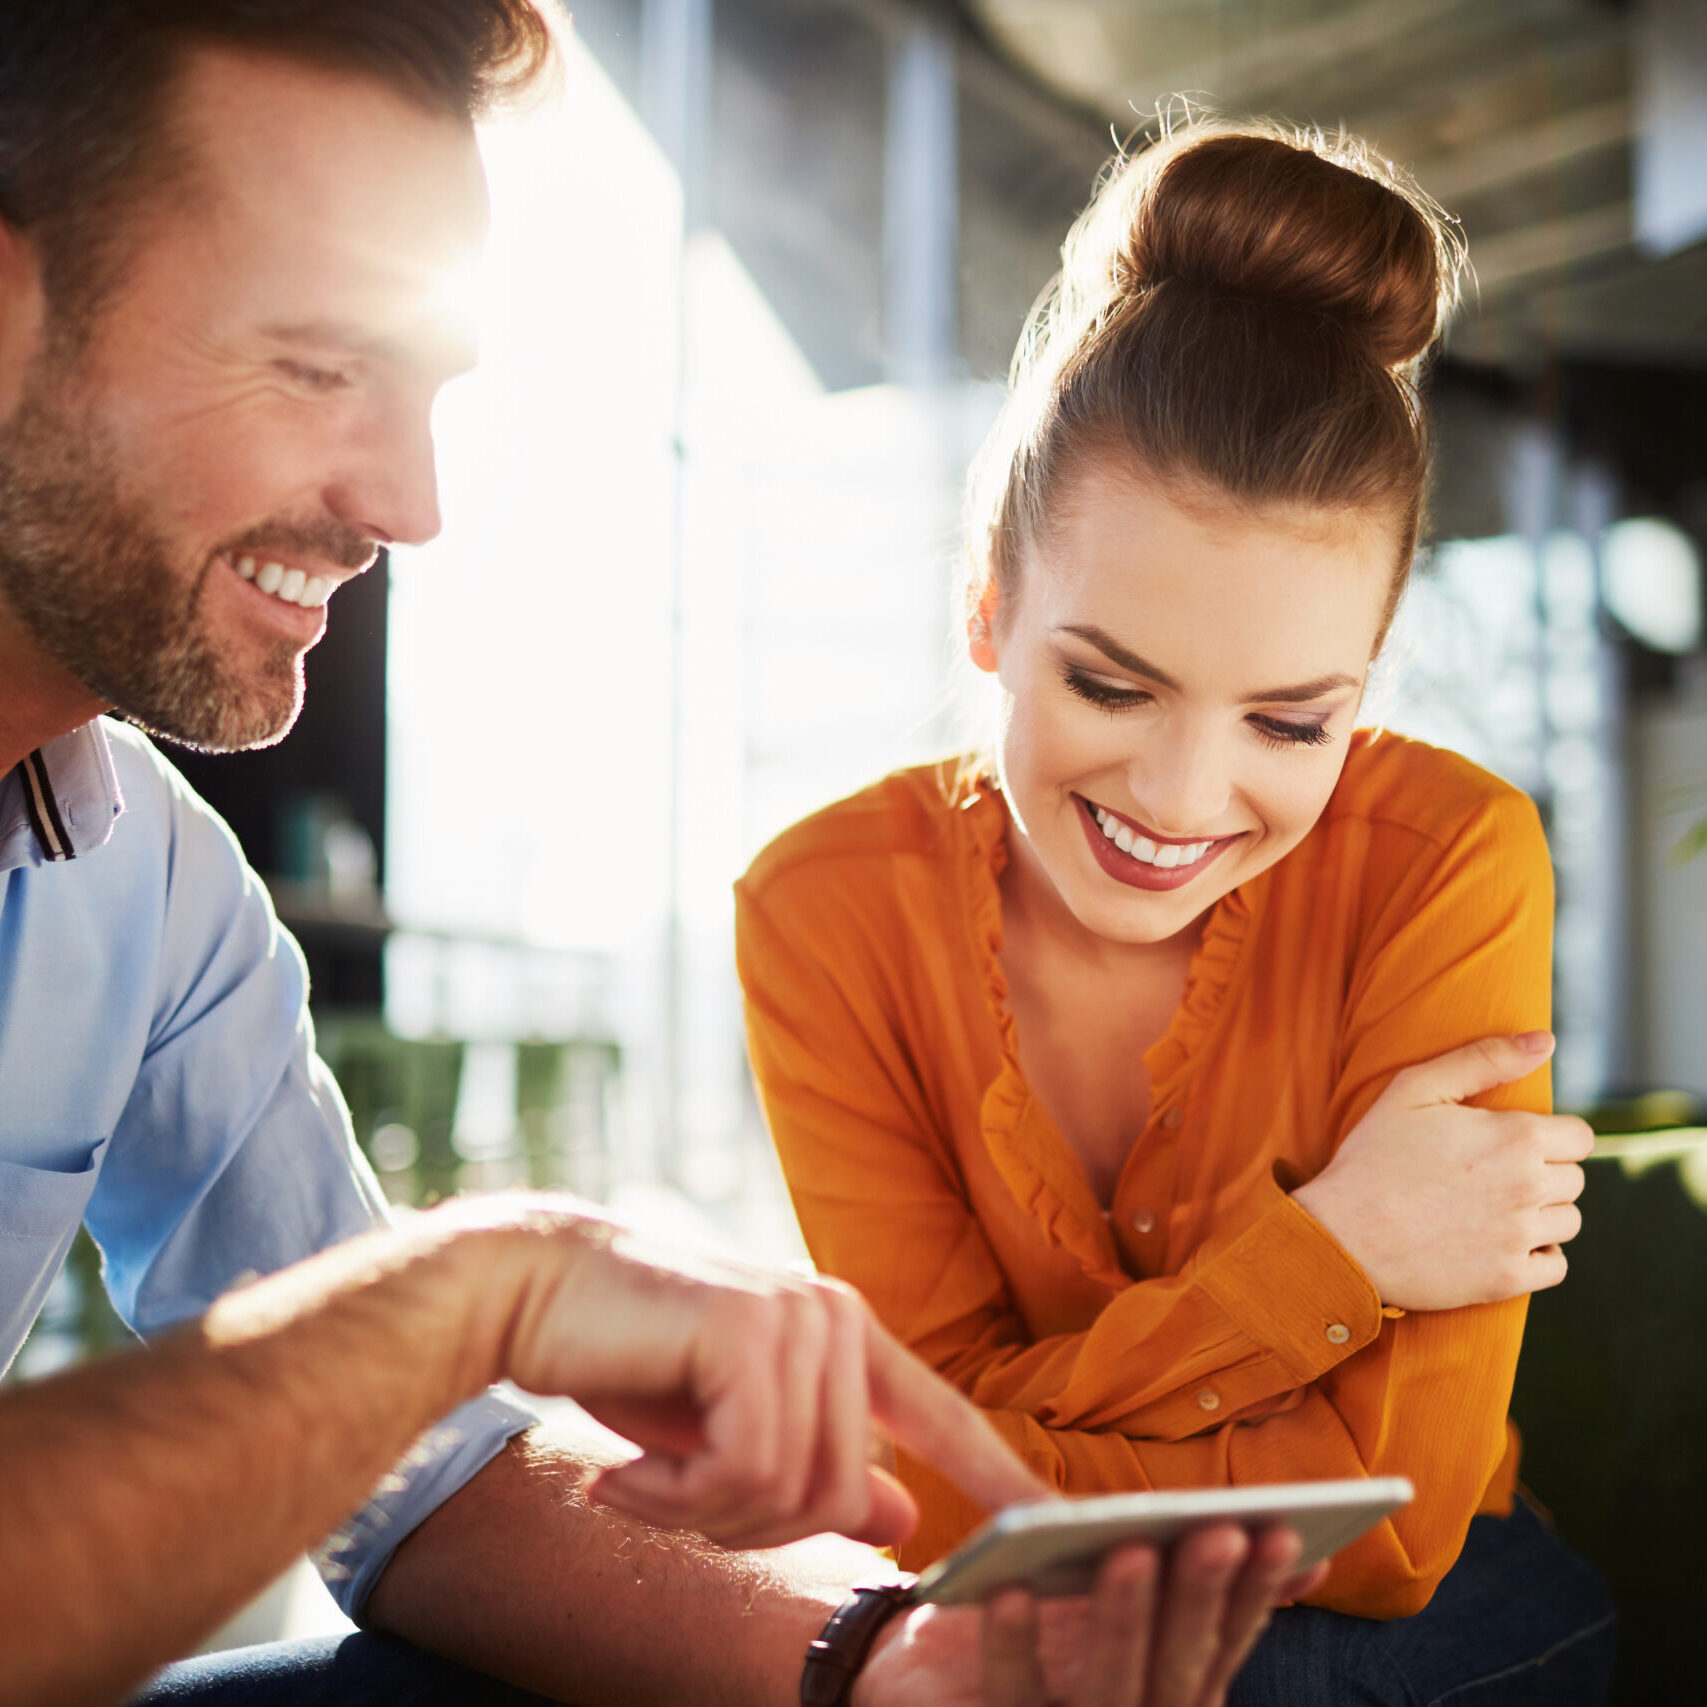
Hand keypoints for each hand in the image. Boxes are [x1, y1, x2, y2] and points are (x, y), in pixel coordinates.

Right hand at [441, 1195, 1050, 1549]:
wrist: (528, 1294)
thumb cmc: (625, 1363)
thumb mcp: (727, 1435)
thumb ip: (817, 1467)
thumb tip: (903, 1519)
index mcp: (843, 1336)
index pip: (942, 1416)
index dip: (999, 1478)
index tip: (1052, 1529)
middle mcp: (834, 1316)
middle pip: (841, 1492)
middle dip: (745, 1527)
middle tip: (667, 1501)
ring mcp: (797, 1316)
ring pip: (793, 1489)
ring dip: (701, 1516)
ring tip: (641, 1479)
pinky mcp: (749, 1330)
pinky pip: (745, 1469)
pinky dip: (675, 1499)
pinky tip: (623, 1473)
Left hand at [855, 1525, 1325, 1706]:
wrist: (929, 1684)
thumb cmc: (1045, 1635)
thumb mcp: (1122, 1606)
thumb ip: (1189, 1586)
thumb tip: (1285, 1550)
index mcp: (1174, 1686)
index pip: (1225, 1639)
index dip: (1256, 1591)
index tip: (1280, 1530)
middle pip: (1180, 1666)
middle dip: (1199, 1595)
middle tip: (1215, 1530)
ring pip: (1113, 1689)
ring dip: (1123, 1620)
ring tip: (1128, 1550)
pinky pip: (1015, 1697)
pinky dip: (1017, 1647)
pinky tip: (1012, 1593)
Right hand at [1292, 1032, 1593, 1309]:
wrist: (1340, 1233)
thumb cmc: (1372, 1155)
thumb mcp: (1415, 1089)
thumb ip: (1484, 1059)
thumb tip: (1545, 1040)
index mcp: (1516, 1136)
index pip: (1580, 1137)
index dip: (1550, 1136)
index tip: (1513, 1142)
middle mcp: (1529, 1186)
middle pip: (1576, 1179)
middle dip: (1543, 1173)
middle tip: (1491, 1174)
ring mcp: (1520, 1236)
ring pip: (1568, 1222)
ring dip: (1541, 1214)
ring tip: (1492, 1208)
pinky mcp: (1508, 1278)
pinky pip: (1556, 1266)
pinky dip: (1537, 1256)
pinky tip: (1499, 1241)